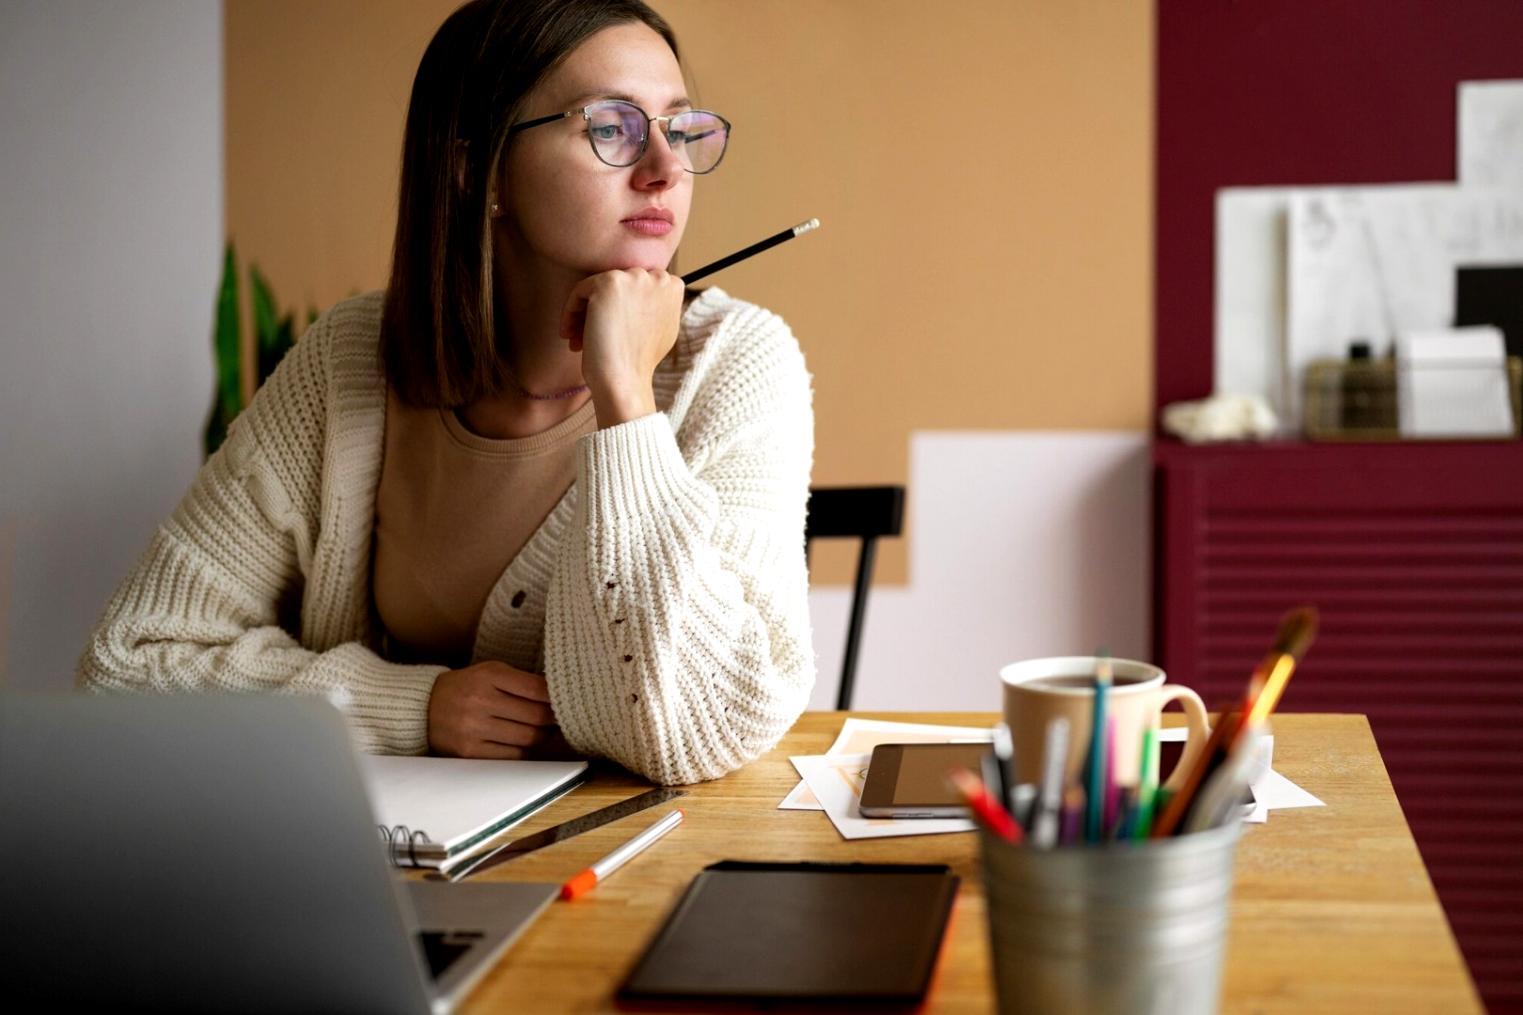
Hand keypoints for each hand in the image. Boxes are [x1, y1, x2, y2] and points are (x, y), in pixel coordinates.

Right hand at [427, 661, 559, 758]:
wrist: (422, 708)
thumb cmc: (466, 688)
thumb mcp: (490, 672)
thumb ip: (522, 682)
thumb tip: (558, 698)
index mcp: (488, 676)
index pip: (536, 689)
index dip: (557, 698)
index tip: (566, 701)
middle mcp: (480, 702)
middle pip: (536, 717)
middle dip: (553, 720)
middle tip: (560, 719)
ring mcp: (473, 729)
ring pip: (527, 739)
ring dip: (542, 737)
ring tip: (545, 731)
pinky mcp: (468, 753)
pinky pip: (511, 757)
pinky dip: (524, 751)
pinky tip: (525, 743)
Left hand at [559, 268, 683, 425]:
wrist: (624, 379)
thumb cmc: (638, 362)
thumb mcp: (660, 328)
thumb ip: (655, 305)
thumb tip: (638, 295)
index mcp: (673, 287)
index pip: (639, 285)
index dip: (622, 307)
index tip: (611, 329)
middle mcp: (658, 277)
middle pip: (619, 283)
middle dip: (602, 309)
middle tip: (587, 335)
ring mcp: (634, 277)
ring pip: (598, 286)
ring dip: (584, 312)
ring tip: (578, 338)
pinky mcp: (609, 282)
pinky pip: (580, 290)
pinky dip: (571, 311)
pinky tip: (570, 334)